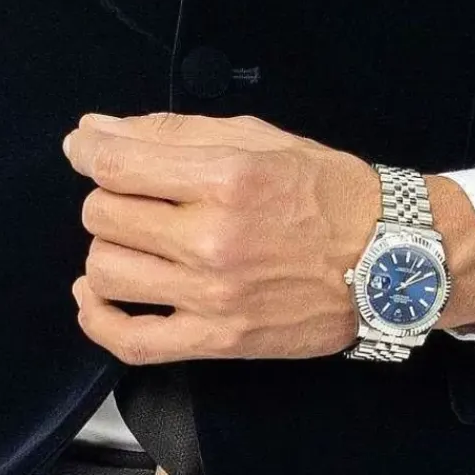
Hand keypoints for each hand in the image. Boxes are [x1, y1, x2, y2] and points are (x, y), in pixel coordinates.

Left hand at [59, 110, 474, 362]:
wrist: (389, 261)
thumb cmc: (326, 189)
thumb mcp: (257, 138)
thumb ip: (171, 132)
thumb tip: (91, 132)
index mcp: (226, 177)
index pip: (117, 165)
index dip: (88, 151)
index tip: (85, 148)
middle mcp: (213, 237)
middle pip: (104, 215)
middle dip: (109, 196)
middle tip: (139, 195)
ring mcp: (213, 296)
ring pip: (107, 271)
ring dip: (109, 249)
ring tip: (137, 240)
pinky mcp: (218, 342)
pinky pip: (131, 340)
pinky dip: (98, 320)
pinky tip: (96, 297)